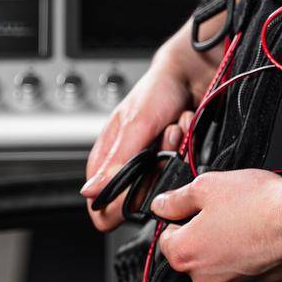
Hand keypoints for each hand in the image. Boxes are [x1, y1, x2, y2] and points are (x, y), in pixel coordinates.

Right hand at [80, 57, 200, 232]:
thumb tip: (91, 192)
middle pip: (137, 199)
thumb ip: (116, 160)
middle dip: (153, 173)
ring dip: (171, 155)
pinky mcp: (171, 163)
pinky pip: (180, 173)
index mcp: (104, 160)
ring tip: (173, 129)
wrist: (190, 75)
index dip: (119, 205)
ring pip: (161, 186)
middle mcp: (125, 166)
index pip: (101, 207)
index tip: (140, 184)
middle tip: (161, 143)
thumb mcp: (136, 124)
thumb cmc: (157, 90)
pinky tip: (183, 129)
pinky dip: (184, 150)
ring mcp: (150, 166)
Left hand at [151, 170, 281, 281]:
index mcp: (185, 254)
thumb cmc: (262, 205)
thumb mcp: (209, 185)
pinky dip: (250, 257)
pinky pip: (245, 272)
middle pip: (194, 254)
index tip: (196, 208)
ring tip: (248, 221)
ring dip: (228, 246)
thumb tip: (163, 204)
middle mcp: (204, 278)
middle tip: (227, 210)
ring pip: (220, 263)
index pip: (167, 238)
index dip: (181, 218)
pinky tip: (262, 236)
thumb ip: (178, 198)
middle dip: (206, 234)